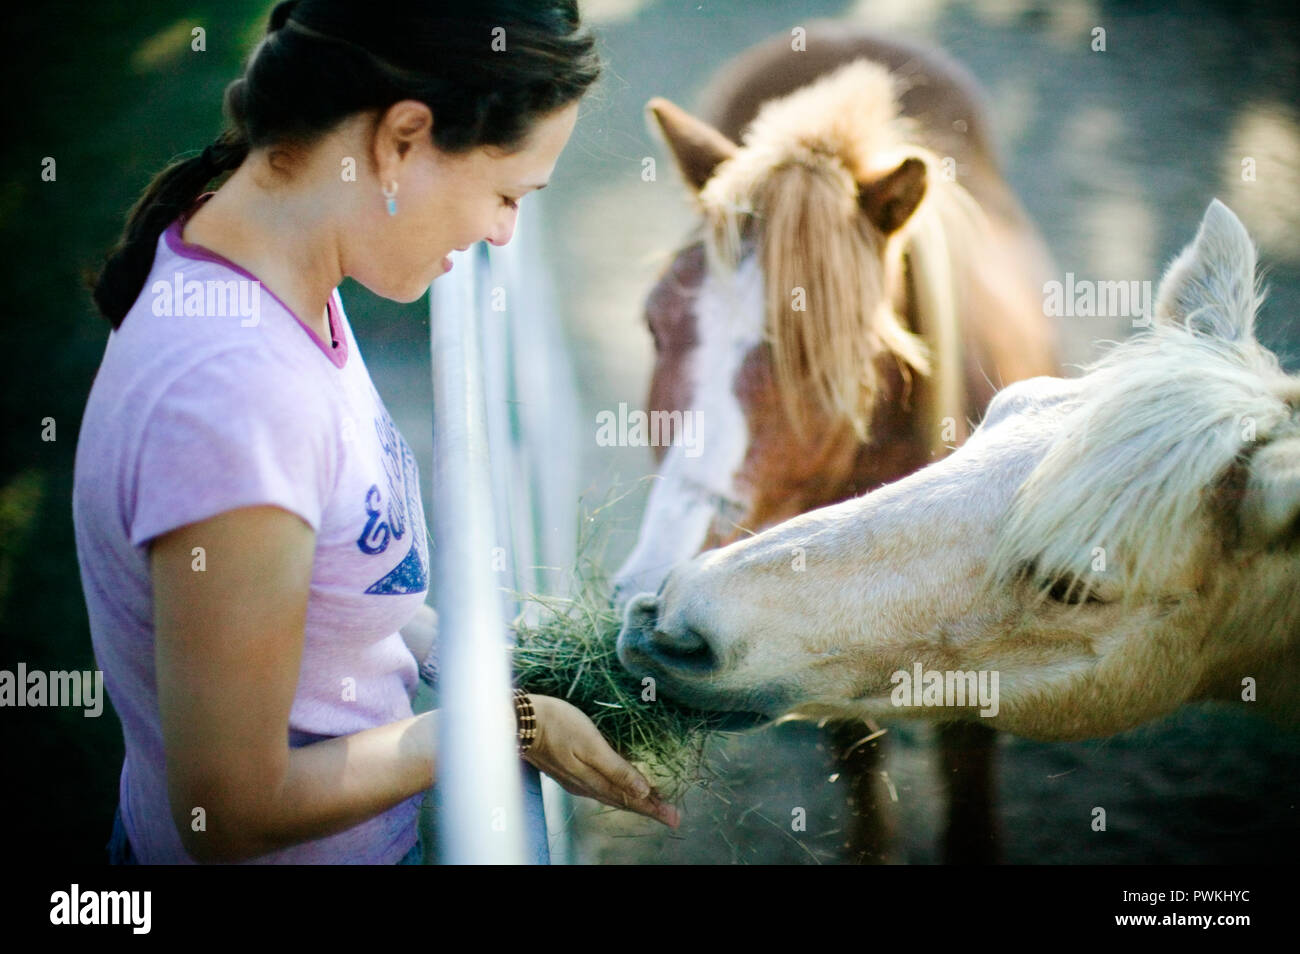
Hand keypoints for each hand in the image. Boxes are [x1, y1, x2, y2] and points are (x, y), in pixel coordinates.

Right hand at [523, 694, 679, 828]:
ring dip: (635, 800)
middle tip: (671, 815)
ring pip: (612, 795)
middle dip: (649, 808)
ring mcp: (576, 780)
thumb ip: (616, 769)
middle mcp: (586, 786)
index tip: (675, 818)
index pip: (630, 799)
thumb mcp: (591, 744)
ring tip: (654, 803)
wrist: (520, 721)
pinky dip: (618, 789)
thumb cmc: (558, 725)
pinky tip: (621, 786)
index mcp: (594, 781)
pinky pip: (600, 787)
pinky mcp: (568, 770)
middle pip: (623, 800)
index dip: (654, 808)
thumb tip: (643, 791)